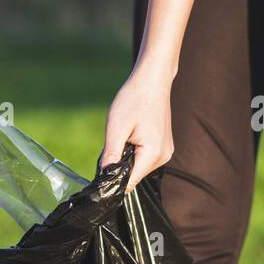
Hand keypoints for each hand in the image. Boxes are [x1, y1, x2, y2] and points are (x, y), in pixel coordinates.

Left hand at [100, 63, 175, 190]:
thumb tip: (103, 179)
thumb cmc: (134, 99)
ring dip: (125, 159)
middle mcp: (163, 157)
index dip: (111, 182)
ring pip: (137, 168)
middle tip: (111, 145)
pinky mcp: (163, 146)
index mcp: (152, 155)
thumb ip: (110, 156)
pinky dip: (133, 153)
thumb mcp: (116, 128)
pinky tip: (130, 135)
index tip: (97, 177)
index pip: (128, 184)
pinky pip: (144, 158)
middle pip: (133, 177)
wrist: (153, 79)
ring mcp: (165, 152)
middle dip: (118, 167)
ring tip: (123, 136)